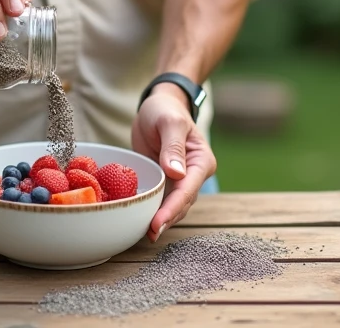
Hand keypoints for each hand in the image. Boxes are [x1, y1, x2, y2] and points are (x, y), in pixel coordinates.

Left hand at [131, 84, 216, 241]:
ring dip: (160, 219)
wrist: (159, 105)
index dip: (172, 208)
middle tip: (148, 234)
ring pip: (172, 205)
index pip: (187, 190)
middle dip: (166, 219)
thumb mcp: (169, 122)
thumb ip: (173, 146)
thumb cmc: (166, 109)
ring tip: (143, 234)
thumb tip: (177, 174)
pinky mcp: (165, 181)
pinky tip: (138, 220)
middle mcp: (194, 175)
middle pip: (182, 203)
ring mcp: (180, 180)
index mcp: (201, 162)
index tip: (156, 223)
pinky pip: (160, 199)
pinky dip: (152, 210)